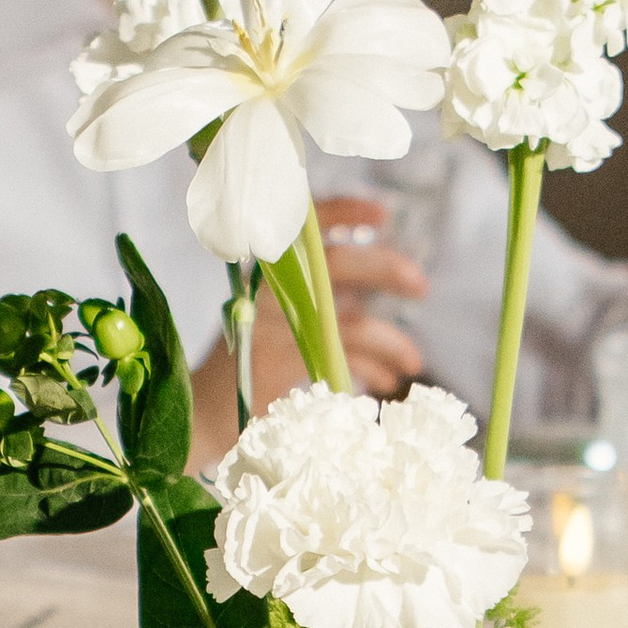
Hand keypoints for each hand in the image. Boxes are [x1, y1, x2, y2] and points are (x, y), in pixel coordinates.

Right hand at [188, 212, 429, 460]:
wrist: (206, 414)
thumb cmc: (249, 363)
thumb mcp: (279, 318)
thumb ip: (317, 296)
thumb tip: (378, 283)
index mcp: (265, 270)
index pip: (303, 226)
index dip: (344, 213)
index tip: (383, 213)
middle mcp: (263, 290)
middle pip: (332, 264)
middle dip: (384, 269)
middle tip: (420, 284)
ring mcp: (268, 325)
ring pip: (345, 321)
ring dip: (390, 340)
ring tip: (414, 361)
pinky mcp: (276, 363)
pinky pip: (340, 360)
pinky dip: (369, 369)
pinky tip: (384, 381)